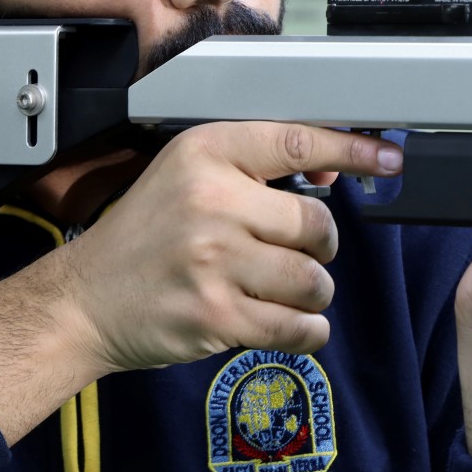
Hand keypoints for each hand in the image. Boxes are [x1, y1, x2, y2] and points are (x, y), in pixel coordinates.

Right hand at [55, 122, 399, 375]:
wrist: (84, 299)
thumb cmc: (144, 235)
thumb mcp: (186, 175)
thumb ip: (253, 168)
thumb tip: (332, 172)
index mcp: (205, 153)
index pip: (297, 140)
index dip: (351, 150)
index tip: (387, 158)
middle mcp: (211, 201)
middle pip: (316, 224)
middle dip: (320, 246)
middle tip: (299, 252)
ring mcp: (214, 261)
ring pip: (313, 280)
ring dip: (313, 292)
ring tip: (285, 290)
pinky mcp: (216, 315)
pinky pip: (296, 327)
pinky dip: (307, 330)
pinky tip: (294, 324)